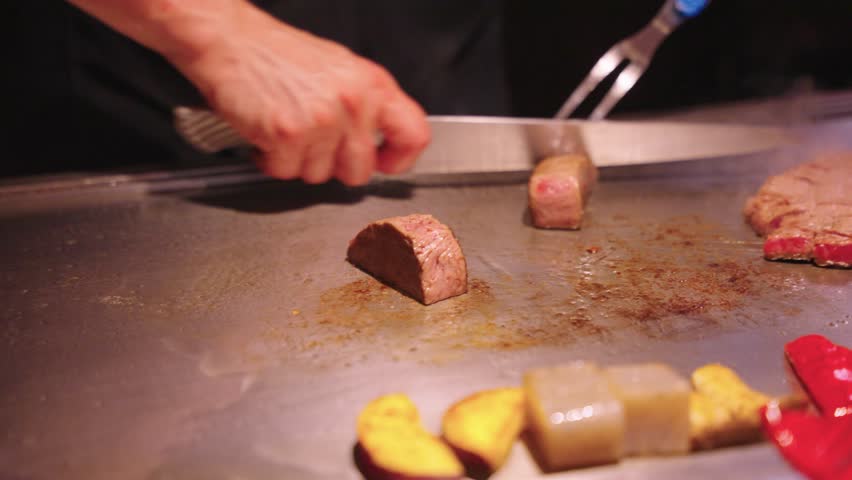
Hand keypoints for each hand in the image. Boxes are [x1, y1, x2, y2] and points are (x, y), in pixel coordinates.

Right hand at [168, 7, 429, 185]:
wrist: (229, 40)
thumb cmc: (278, 55)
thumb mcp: (339, 70)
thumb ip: (364, 106)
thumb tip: (379, 144)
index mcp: (371, 84)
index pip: (413, 134)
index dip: (400, 159)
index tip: (384, 163)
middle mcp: (353, 102)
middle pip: (360, 170)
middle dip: (333, 165)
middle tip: (313, 143)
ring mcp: (322, 119)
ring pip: (319, 175)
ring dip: (298, 160)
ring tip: (285, 128)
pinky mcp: (289, 134)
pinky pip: (286, 171)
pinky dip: (271, 160)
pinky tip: (266, 133)